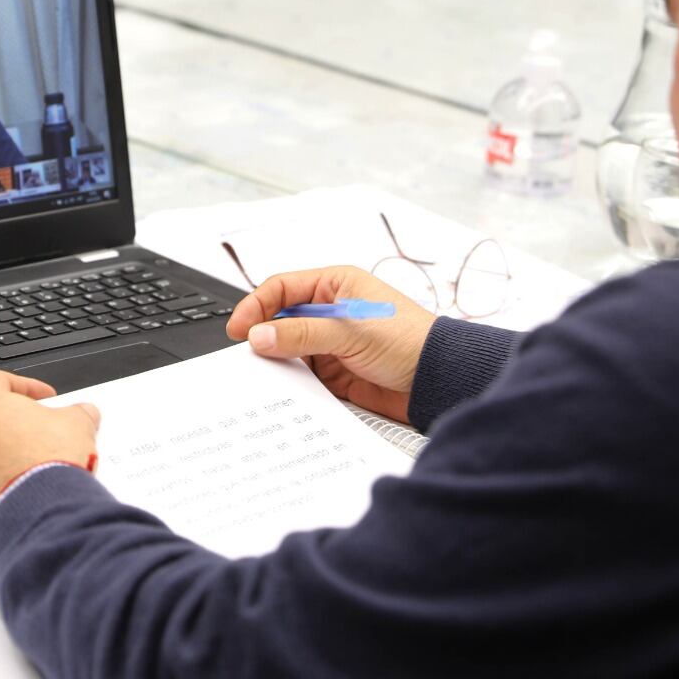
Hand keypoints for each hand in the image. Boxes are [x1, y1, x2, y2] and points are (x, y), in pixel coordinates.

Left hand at [0, 370, 100, 549]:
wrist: (38, 513)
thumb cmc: (46, 462)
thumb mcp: (75, 424)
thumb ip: (76, 413)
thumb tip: (82, 415)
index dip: (27, 388)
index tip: (45, 398)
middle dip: (9, 425)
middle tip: (38, 433)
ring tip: (29, 467)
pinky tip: (17, 493)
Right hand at [225, 266, 435, 422]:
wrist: (439, 380)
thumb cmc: (409, 341)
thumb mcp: (350, 331)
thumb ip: (302, 333)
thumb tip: (259, 336)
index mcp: (335, 286)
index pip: (282, 289)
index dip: (256, 306)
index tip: (239, 329)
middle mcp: (330, 312)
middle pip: (280, 320)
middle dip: (262, 336)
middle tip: (245, 356)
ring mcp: (331, 343)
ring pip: (288, 350)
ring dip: (276, 362)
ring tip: (259, 377)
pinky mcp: (335, 373)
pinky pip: (302, 376)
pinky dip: (290, 383)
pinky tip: (281, 392)